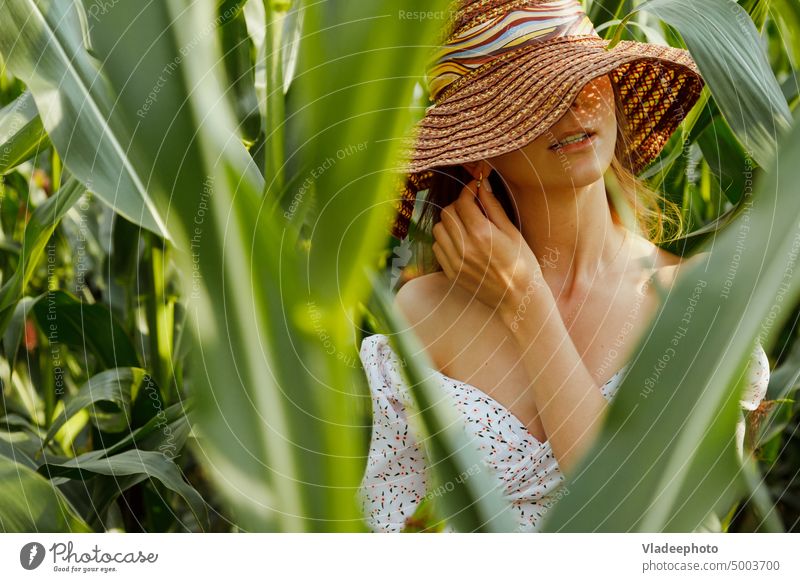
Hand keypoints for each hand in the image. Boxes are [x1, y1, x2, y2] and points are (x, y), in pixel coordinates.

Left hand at [431, 174, 550, 324]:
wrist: (519, 298)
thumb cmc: (522, 264)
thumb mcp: (512, 232)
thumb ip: (493, 207)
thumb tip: (482, 186)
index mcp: (482, 234)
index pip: (462, 201)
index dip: (468, 190)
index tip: (474, 188)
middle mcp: (464, 247)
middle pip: (447, 213)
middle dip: (458, 205)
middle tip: (471, 207)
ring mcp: (455, 261)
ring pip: (438, 229)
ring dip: (449, 223)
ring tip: (465, 225)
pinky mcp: (451, 273)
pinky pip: (437, 248)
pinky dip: (445, 240)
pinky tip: (460, 242)